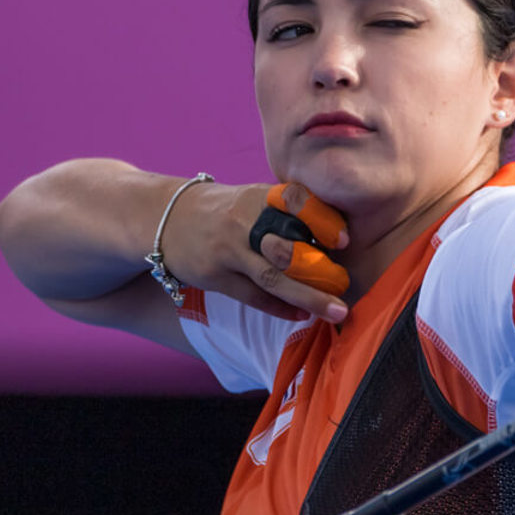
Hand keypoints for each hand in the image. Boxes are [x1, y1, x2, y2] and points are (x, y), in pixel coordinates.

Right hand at [162, 181, 351, 322]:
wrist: (167, 218)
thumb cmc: (226, 210)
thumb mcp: (254, 199)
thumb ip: (288, 211)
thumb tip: (337, 233)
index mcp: (260, 198)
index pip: (295, 202)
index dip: (322, 220)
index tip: (346, 241)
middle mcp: (244, 223)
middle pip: (287, 248)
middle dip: (321, 271)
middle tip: (348, 286)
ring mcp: (228, 250)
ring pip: (272, 278)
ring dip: (307, 297)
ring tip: (336, 311)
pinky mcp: (214, 275)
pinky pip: (252, 295)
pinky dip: (279, 307)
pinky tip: (300, 315)